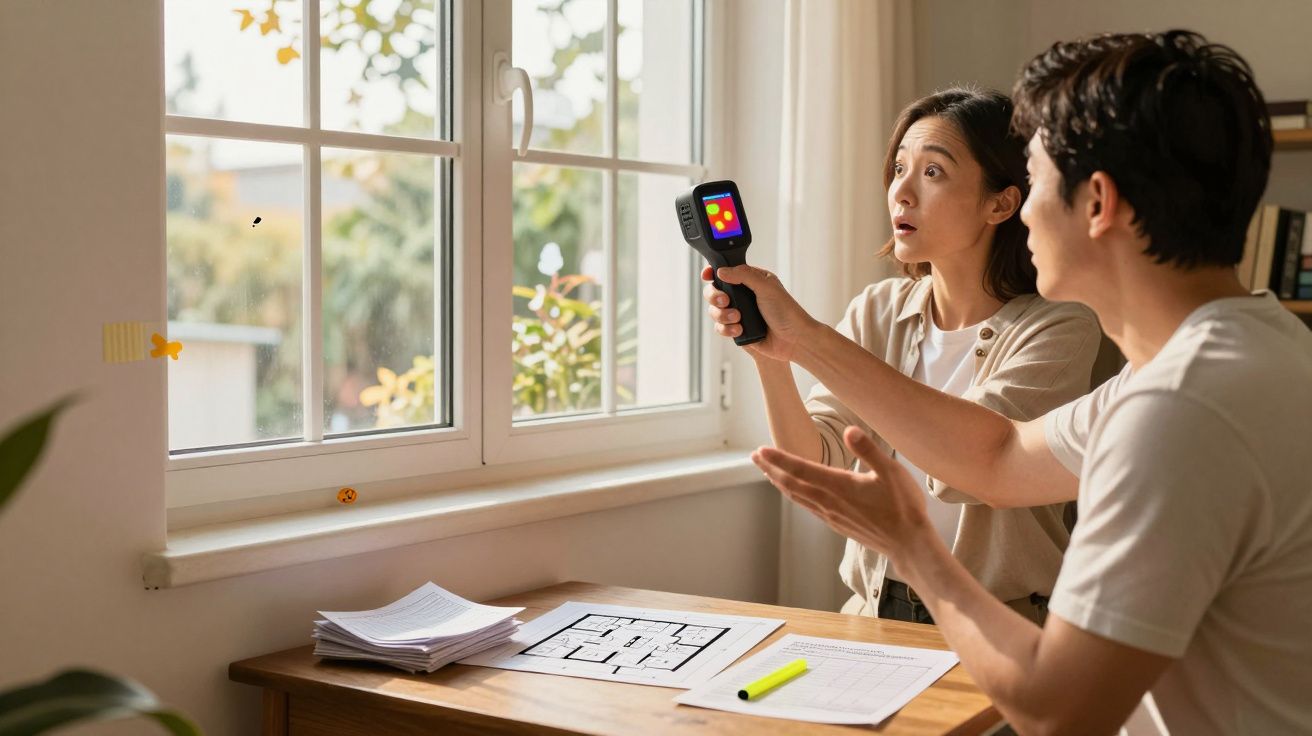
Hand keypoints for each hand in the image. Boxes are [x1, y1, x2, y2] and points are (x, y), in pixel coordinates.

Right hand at [700, 264, 816, 362]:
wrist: (794, 340)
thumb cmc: (786, 311)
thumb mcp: (766, 286)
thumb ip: (743, 275)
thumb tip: (721, 271)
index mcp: (751, 280)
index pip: (726, 271)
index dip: (713, 273)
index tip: (707, 276)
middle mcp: (743, 295)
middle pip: (714, 291)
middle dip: (715, 296)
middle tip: (725, 300)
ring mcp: (739, 312)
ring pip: (715, 310)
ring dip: (722, 315)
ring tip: (738, 318)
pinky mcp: (737, 330)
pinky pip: (720, 327)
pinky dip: (727, 329)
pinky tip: (740, 330)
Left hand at [751, 426, 931, 559]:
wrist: (908, 544)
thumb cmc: (903, 506)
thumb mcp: (891, 471)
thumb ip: (868, 450)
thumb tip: (849, 430)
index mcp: (839, 485)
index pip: (801, 468)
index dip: (779, 458)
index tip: (761, 450)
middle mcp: (829, 501)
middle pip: (791, 483)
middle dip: (771, 468)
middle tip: (755, 456)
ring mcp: (830, 515)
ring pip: (797, 496)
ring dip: (779, 482)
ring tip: (767, 471)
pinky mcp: (836, 524)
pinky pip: (807, 507)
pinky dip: (794, 496)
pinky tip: (794, 493)